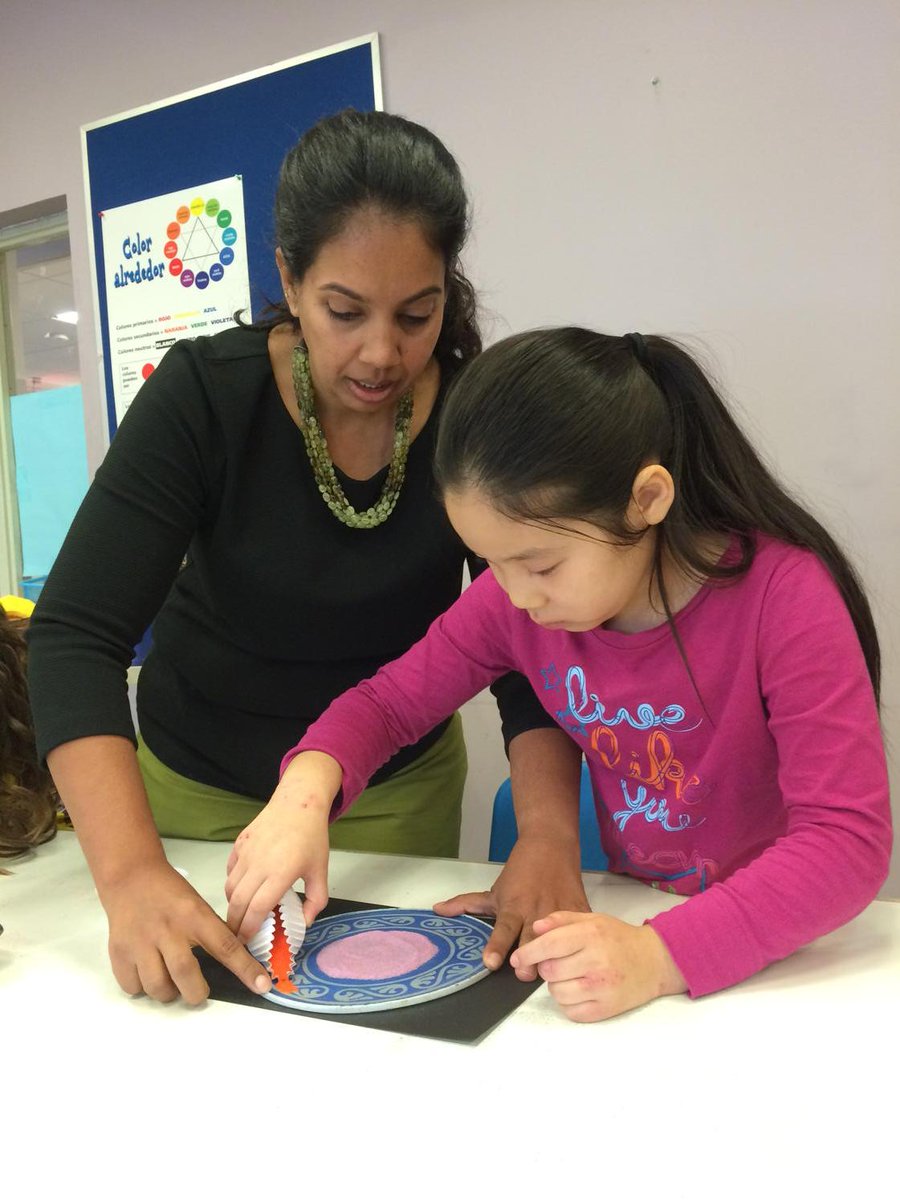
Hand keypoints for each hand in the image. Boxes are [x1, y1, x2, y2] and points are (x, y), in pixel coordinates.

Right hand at [101, 859, 271, 1004]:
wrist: (130, 877)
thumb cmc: (170, 894)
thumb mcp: (198, 905)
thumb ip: (212, 933)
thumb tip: (236, 963)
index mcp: (194, 915)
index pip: (226, 946)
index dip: (246, 969)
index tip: (262, 986)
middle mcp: (168, 929)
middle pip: (186, 974)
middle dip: (197, 993)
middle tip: (199, 992)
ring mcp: (141, 941)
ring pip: (157, 986)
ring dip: (169, 994)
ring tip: (172, 984)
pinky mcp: (118, 951)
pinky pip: (133, 986)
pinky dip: (143, 988)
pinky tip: (148, 974)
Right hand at [225, 752, 338, 940]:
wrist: (298, 802)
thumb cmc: (312, 838)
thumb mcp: (321, 871)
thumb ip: (316, 900)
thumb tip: (304, 923)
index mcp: (280, 873)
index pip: (257, 908)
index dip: (249, 928)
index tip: (246, 941)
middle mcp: (258, 864)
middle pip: (237, 902)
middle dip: (234, 923)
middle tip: (237, 935)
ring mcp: (246, 853)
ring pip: (230, 887)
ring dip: (232, 905)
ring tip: (240, 915)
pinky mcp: (239, 843)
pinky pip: (229, 870)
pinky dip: (231, 884)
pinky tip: (241, 889)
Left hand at [433, 833, 589, 970]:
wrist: (551, 845)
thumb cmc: (521, 870)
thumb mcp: (494, 889)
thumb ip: (466, 904)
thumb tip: (437, 911)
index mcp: (513, 907)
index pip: (503, 931)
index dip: (496, 947)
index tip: (490, 963)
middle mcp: (535, 911)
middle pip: (533, 942)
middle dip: (530, 960)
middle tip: (524, 973)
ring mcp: (559, 912)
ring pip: (558, 941)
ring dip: (554, 957)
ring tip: (551, 973)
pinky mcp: (579, 911)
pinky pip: (580, 931)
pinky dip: (580, 942)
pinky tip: (581, 955)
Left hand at [510, 911, 686, 1021]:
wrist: (655, 961)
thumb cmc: (620, 938)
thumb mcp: (592, 919)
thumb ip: (562, 920)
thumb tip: (536, 928)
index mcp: (591, 935)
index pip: (549, 946)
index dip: (528, 953)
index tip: (517, 958)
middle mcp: (596, 962)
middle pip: (549, 971)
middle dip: (546, 967)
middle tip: (558, 963)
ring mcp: (601, 988)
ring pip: (557, 993)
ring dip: (557, 985)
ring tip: (573, 976)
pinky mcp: (605, 1009)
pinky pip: (570, 1011)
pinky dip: (569, 1003)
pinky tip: (580, 990)